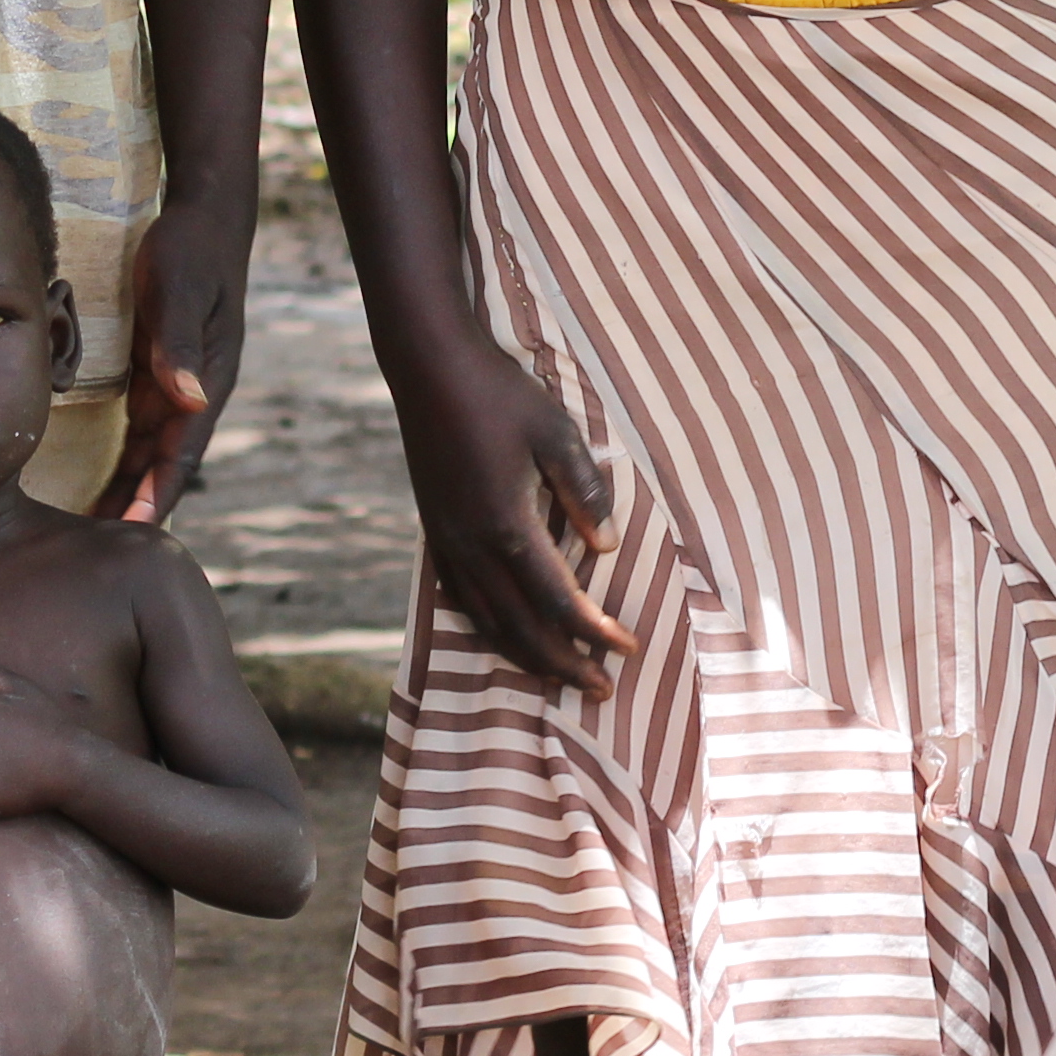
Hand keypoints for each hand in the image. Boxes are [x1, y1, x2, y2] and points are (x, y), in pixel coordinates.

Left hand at [98, 194, 247, 522]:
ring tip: (95, 526)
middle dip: (138, 503)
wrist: (202, 218)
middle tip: (99, 545)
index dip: (159, 492)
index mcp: (206, 381)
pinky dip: (125, 456)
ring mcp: (177, 383)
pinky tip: (103, 477)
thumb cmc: (190, 250)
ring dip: (128, 486)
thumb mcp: (180, 291)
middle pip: (164, 462)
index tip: (136, 528)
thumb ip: (178, 343)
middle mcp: (194, 391)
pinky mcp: (159, 370)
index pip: (182, 452)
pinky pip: (141, 426)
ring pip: (151, 449)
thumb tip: (189, 400)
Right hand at [393, 328, 635, 698]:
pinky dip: (486, 626)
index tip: (628, 650)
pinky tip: (501, 632)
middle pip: (521, 627)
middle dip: (563, 663)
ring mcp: (447, 540)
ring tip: (557, 674)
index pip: (558, 601)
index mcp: (507, 525)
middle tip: (599, 688)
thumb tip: (606, 547)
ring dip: (525, 654)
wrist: (428, 368)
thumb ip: (584, 491)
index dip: (594, 633)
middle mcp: (472, 544)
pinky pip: (459, 597)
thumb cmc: (498, 393)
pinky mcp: (434, 529)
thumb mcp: (555, 433)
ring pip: (487, 620)